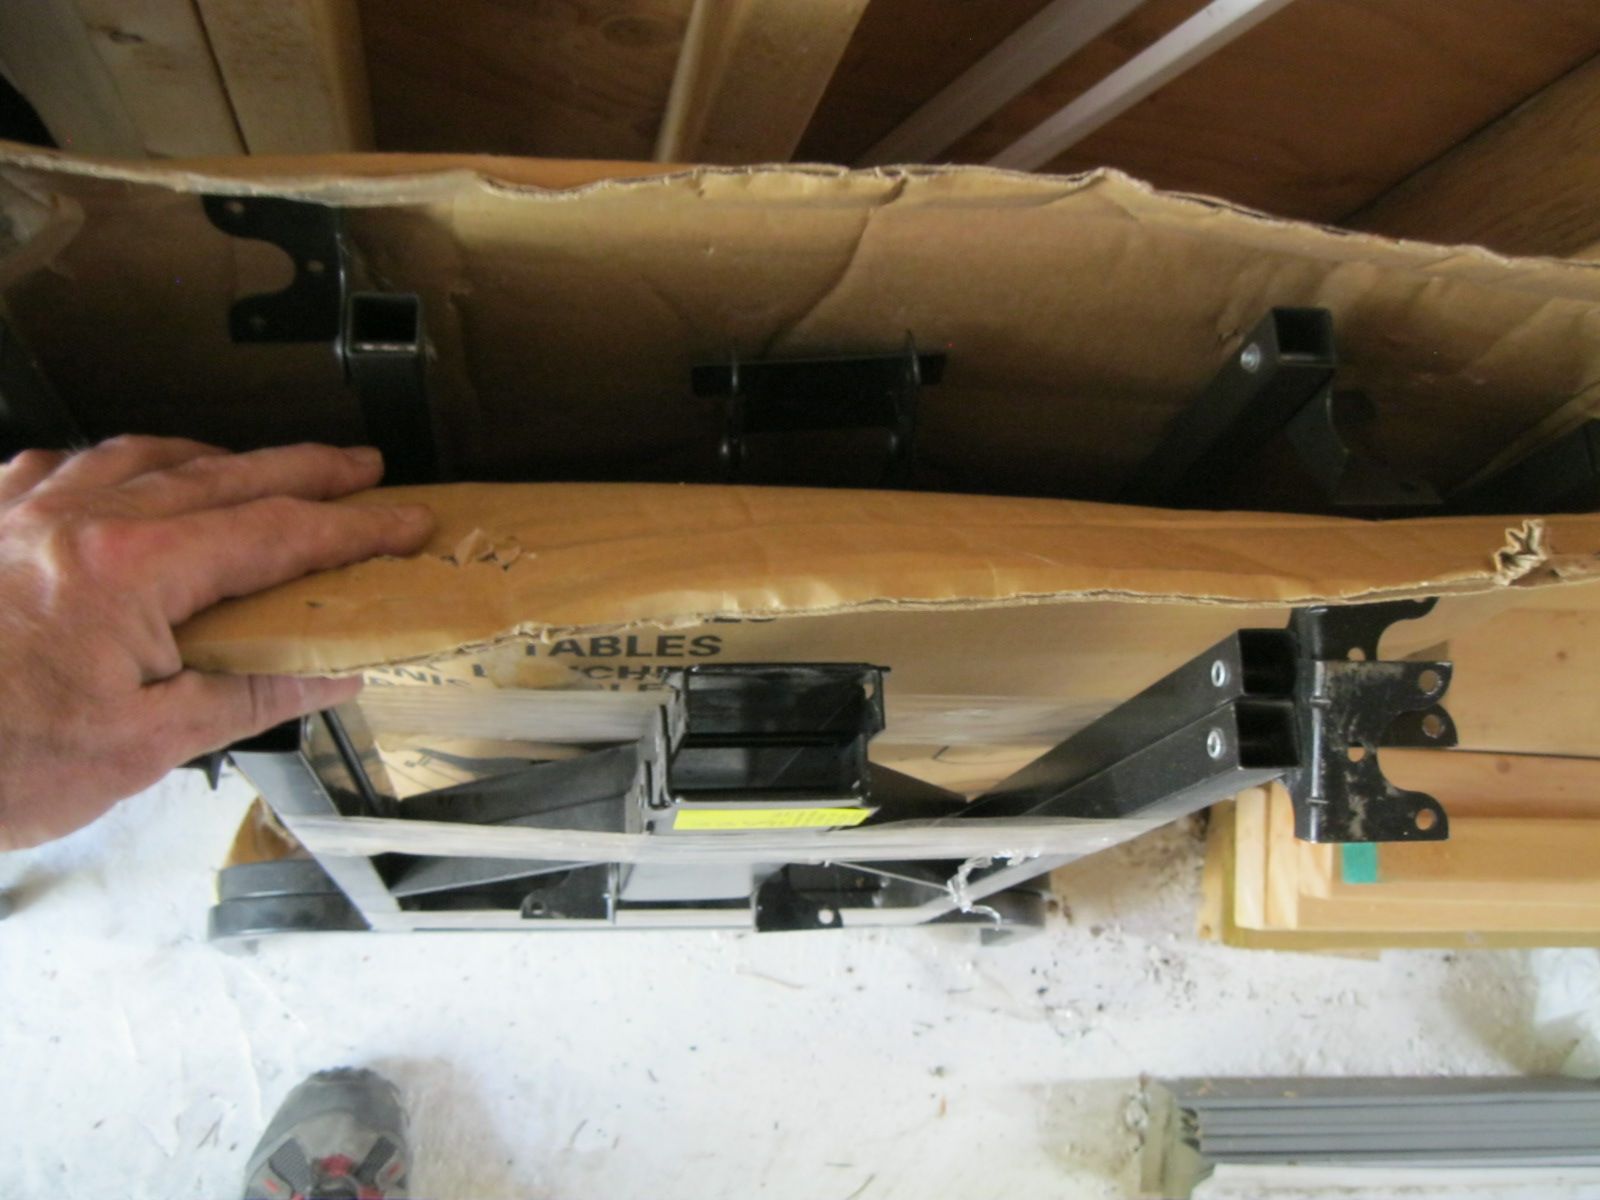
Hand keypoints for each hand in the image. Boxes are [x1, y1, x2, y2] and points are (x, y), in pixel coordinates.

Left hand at [0, 437, 434, 849]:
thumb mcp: (143, 745)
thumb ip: (247, 692)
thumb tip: (328, 671)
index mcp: (130, 569)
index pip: (275, 531)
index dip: (353, 525)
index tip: (405, 521)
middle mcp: (78, 518)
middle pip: (222, 473)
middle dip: (306, 468)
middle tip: (363, 468)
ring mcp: (20, 511)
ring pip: (141, 454)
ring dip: (217, 458)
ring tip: (258, 470)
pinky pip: (59, 465)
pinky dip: (117, 464)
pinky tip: (128, 480)